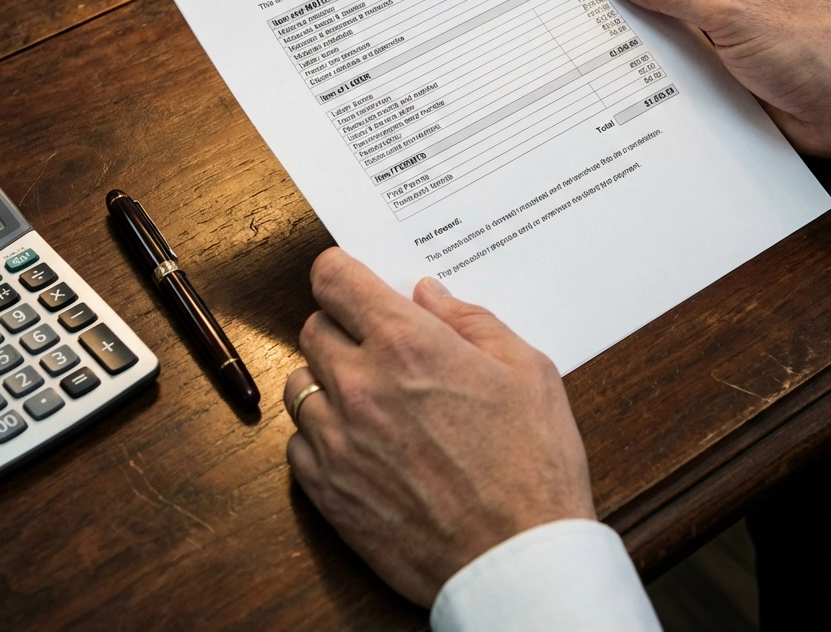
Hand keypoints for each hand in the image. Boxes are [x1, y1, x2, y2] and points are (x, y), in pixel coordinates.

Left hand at [284, 248, 594, 605]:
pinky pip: (298, 441)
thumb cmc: (532, 464)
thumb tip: (427, 294)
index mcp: (408, 344)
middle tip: (380, 345)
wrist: (518, 561)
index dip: (341, 271)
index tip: (352, 279)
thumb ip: (470, 319)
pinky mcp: (326, 490)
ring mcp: (336, 440)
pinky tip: (362, 442)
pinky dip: (321, 434)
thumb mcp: (527, 369)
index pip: (334, 278)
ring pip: (299, 382)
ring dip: (328, 379)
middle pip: (313, 326)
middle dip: (343, 326)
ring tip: (371, 396)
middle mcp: (360, 385)